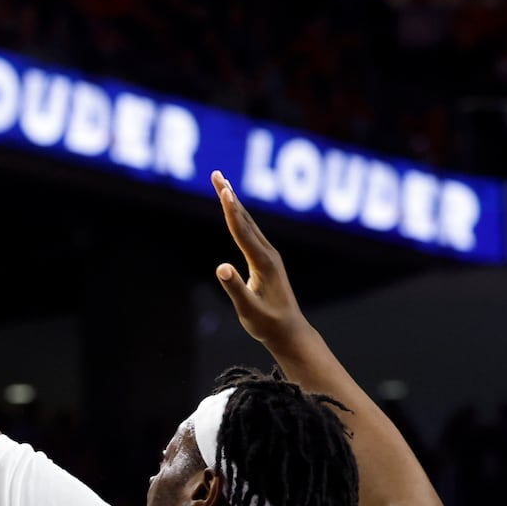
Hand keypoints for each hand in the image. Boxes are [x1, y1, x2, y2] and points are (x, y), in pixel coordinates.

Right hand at [211, 171, 309, 347]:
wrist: (289, 332)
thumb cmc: (267, 324)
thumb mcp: (249, 310)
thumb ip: (235, 289)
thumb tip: (221, 268)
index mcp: (263, 263)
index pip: (242, 231)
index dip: (231, 210)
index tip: (224, 190)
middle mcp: (268, 253)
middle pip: (245, 219)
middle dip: (229, 195)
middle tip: (216, 174)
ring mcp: (268, 255)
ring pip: (248, 223)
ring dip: (234, 202)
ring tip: (222, 185)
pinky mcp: (266, 259)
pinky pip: (249, 232)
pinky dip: (238, 217)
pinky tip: (234, 210)